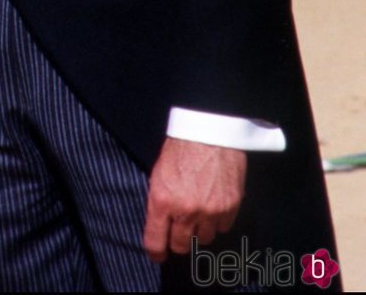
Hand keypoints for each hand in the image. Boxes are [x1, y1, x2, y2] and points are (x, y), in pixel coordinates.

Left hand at [142, 138, 245, 262]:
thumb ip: (160, 201)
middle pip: (181, 246)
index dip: (156, 252)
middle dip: (179, 240)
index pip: (155, 241)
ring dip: (200, 230)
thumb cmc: (180, 148)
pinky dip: (218, 221)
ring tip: (198, 212)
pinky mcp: (230, 208)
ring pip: (204, 239)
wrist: (210, 131)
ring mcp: (209, 212)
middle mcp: (185, 211)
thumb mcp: (158, 173)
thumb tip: (161, 224)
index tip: (157, 255)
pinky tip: (214, 205)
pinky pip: (223, 228)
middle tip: (179, 230)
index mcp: (162, 200)